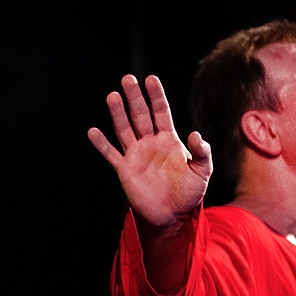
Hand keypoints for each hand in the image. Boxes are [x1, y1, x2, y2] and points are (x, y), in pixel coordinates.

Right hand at [87, 74, 211, 228]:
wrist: (173, 216)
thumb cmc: (189, 193)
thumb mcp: (202, 172)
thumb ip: (202, 152)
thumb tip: (196, 134)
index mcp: (169, 139)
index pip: (161, 112)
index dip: (156, 96)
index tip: (150, 79)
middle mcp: (150, 143)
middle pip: (140, 115)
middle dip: (134, 97)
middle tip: (127, 79)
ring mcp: (136, 155)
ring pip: (124, 129)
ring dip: (118, 113)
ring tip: (112, 96)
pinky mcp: (125, 170)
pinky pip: (111, 154)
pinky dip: (101, 144)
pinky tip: (93, 131)